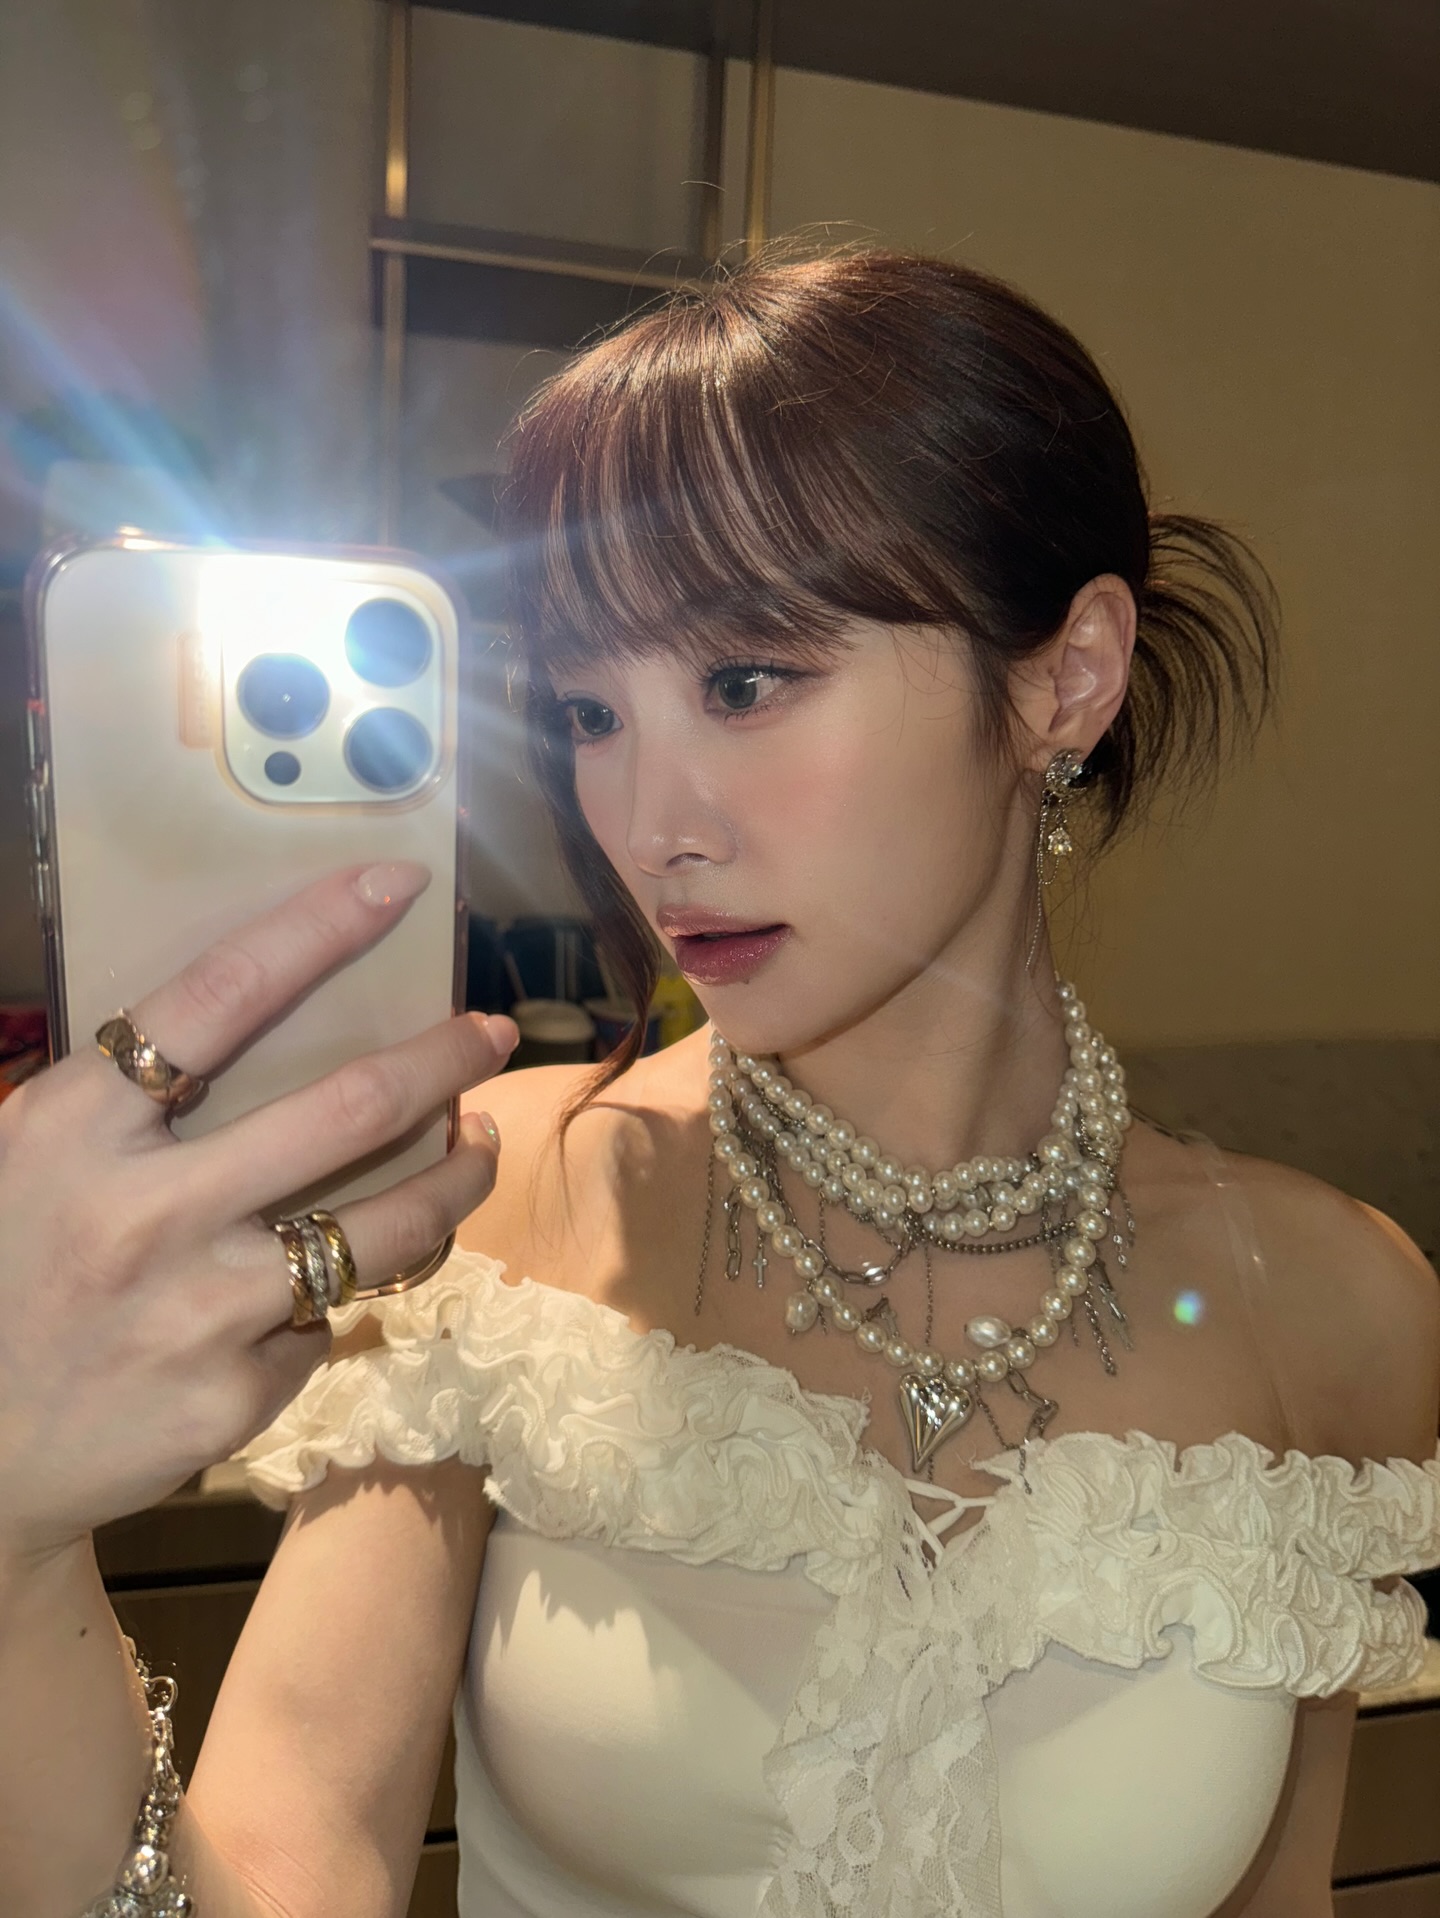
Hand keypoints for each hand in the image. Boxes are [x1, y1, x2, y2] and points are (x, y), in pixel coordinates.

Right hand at [0, 863, 516, 1561]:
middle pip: (348, 1109)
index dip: (318, 928)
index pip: (219, 994)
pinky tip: (312, 1291)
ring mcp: (197, 1310)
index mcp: (78, 1126)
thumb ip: (130, 1098)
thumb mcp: (35, 1158)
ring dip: (457, 1177)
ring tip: (479, 1145)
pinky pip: (328, 1322)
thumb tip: (269, 1022)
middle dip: (445, 1059)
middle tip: (494, 1033)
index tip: (397, 883)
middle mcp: (145, 1211)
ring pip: (387, 1226)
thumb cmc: (6, 1269)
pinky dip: (332, 1299)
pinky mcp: (235, 1396)